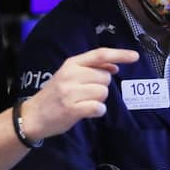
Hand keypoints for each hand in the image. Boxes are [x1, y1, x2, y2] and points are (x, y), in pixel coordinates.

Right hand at [22, 47, 138, 139]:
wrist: (33, 115)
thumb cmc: (55, 94)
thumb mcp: (69, 75)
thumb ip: (90, 69)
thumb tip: (114, 67)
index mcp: (71, 63)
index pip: (100, 54)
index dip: (120, 55)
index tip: (135, 56)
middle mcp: (71, 74)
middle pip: (105, 77)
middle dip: (102, 86)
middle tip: (86, 93)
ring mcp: (70, 92)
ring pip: (103, 92)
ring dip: (99, 100)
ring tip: (83, 102)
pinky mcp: (72, 109)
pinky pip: (99, 107)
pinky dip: (98, 111)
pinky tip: (87, 111)